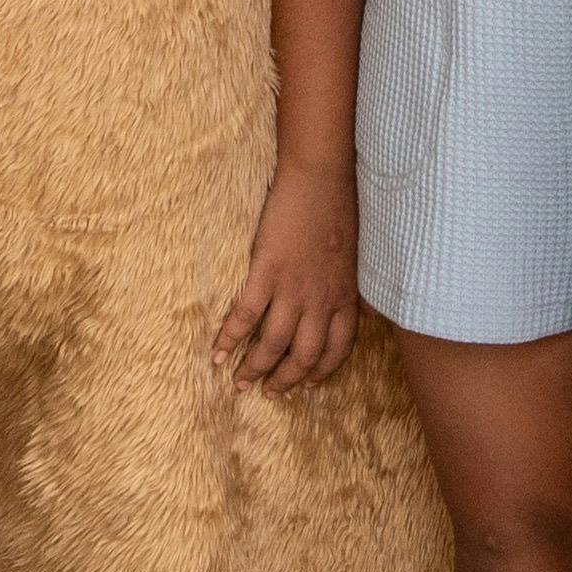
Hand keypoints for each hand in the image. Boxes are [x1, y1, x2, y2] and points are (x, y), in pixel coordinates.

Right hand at [216, 156, 362, 387]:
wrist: (321, 177)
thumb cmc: (339, 211)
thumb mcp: (356, 258)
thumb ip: (349, 288)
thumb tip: (355, 309)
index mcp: (344, 298)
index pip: (336, 351)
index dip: (320, 372)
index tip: (307, 385)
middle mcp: (320, 301)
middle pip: (302, 357)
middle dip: (285, 381)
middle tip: (270, 393)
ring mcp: (292, 288)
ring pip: (272, 344)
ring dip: (254, 369)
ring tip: (240, 382)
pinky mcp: (266, 272)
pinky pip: (244, 316)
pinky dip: (228, 339)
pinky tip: (216, 354)